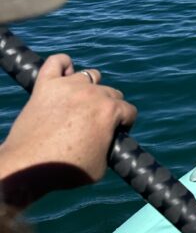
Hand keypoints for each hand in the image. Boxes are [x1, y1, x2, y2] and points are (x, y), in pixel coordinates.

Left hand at [0, 53, 136, 208]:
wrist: (29, 167)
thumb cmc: (66, 170)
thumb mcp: (101, 166)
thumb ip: (109, 146)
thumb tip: (106, 139)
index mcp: (110, 111)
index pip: (129, 111)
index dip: (124, 124)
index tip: (113, 133)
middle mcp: (93, 93)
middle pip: (111, 92)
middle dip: (107, 108)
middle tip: (93, 124)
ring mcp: (68, 85)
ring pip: (89, 75)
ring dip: (89, 88)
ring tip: (79, 104)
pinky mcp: (46, 85)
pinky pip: (57, 61)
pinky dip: (63, 65)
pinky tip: (63, 75)